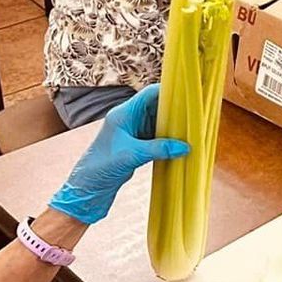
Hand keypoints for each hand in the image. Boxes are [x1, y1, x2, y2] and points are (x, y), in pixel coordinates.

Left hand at [48, 85, 188, 223]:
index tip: (187, 94)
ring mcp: (132, 133)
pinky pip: (156, 137)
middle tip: (195, 115)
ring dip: (172, 127)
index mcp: (123, 114)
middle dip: (174, 111)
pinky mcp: (136, 146)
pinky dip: (167, 140)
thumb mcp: (132, 155)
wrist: (87, 189)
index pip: (148, 94)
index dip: (167, 91)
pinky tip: (179, 145)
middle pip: (156, 107)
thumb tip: (185, 147)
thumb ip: (159, 148)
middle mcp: (128, 120)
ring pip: (157, 123)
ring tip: (191, 131)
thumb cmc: (100, 168)